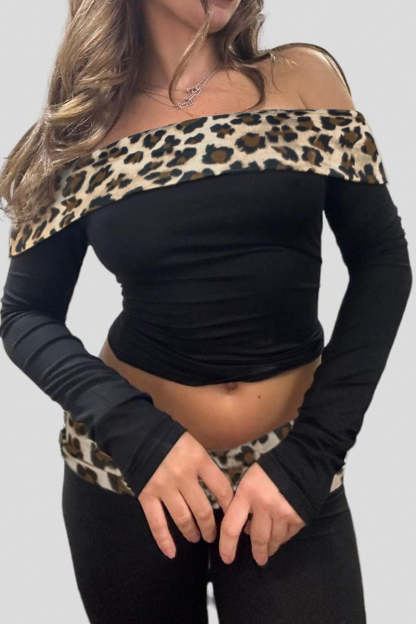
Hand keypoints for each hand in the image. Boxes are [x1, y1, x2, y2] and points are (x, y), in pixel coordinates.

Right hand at [137, 431, 233, 558]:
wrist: (136, 432)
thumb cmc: (167, 437)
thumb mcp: (192, 443)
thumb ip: (203, 464)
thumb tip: (219, 488)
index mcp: (198, 459)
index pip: (221, 487)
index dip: (229, 504)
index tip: (233, 514)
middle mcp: (183, 475)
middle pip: (203, 509)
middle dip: (210, 526)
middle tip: (213, 535)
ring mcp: (163, 486)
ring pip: (183, 518)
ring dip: (192, 532)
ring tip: (197, 538)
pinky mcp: (146, 495)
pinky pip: (157, 523)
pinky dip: (164, 540)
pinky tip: (171, 552)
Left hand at [219, 462, 305, 565]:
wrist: (302, 461)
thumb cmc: (271, 470)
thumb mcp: (249, 481)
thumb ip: (244, 503)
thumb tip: (246, 528)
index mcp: (247, 493)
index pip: (231, 527)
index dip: (227, 547)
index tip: (227, 558)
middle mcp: (264, 505)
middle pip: (257, 539)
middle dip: (257, 553)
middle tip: (258, 559)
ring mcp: (282, 512)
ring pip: (273, 540)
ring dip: (270, 547)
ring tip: (269, 549)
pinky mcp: (298, 517)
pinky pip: (287, 536)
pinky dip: (283, 538)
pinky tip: (280, 535)